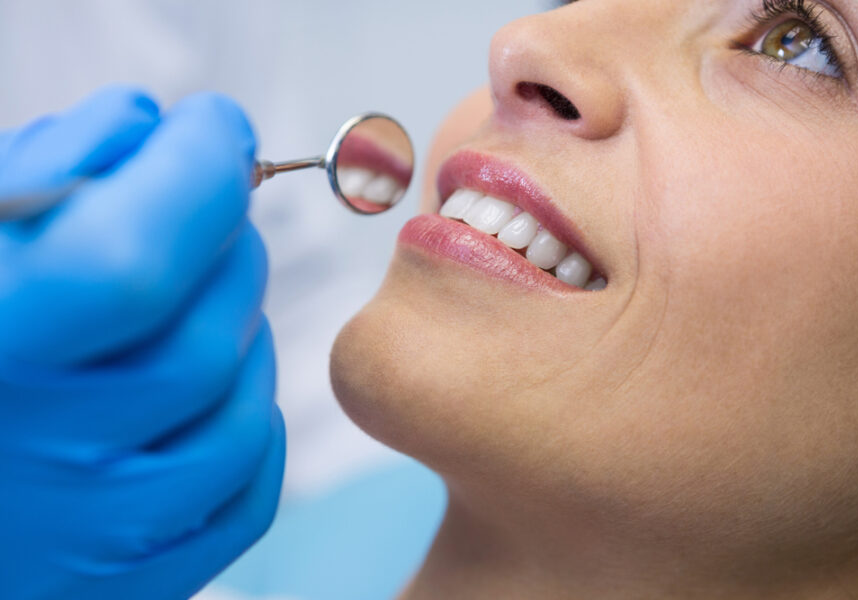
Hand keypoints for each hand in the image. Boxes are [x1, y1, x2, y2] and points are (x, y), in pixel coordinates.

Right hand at [0, 87, 285, 599]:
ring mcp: (102, 533)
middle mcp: (44, 462)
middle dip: (224, 243)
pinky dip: (248, 411)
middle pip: (205, 333)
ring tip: (190, 298)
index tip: (216, 130)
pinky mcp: (144, 575)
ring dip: (240, 325)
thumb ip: (51, 170)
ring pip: (244, 403)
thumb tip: (160, 132)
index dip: (196, 175)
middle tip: (201, 211)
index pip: (130, 261)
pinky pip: (253, 479)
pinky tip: (201, 383)